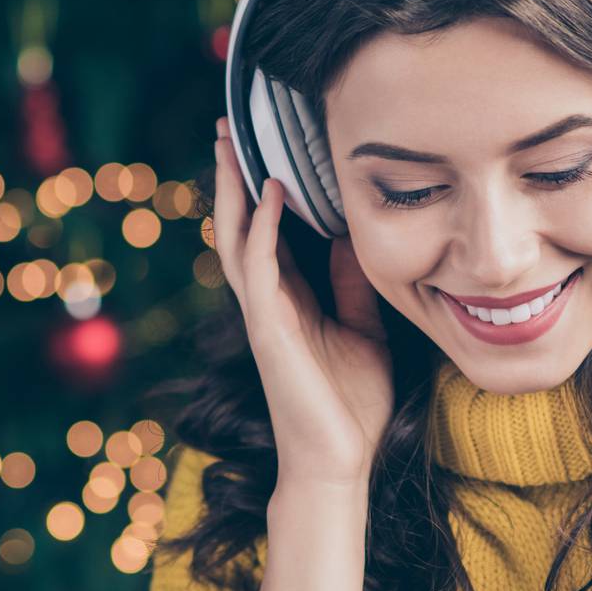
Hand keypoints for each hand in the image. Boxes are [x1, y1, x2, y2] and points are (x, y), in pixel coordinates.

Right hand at [212, 114, 393, 489]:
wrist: (341, 461)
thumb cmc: (352, 404)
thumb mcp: (364, 330)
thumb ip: (353, 286)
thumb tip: (355, 238)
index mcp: (290, 301)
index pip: (270, 233)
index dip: (264, 190)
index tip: (266, 146)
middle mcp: (268, 303)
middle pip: (240, 227)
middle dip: (233, 179)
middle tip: (227, 128)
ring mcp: (263, 315)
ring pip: (236, 240)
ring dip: (232, 192)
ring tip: (229, 145)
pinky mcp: (268, 330)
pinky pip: (259, 269)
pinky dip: (263, 229)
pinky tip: (272, 194)